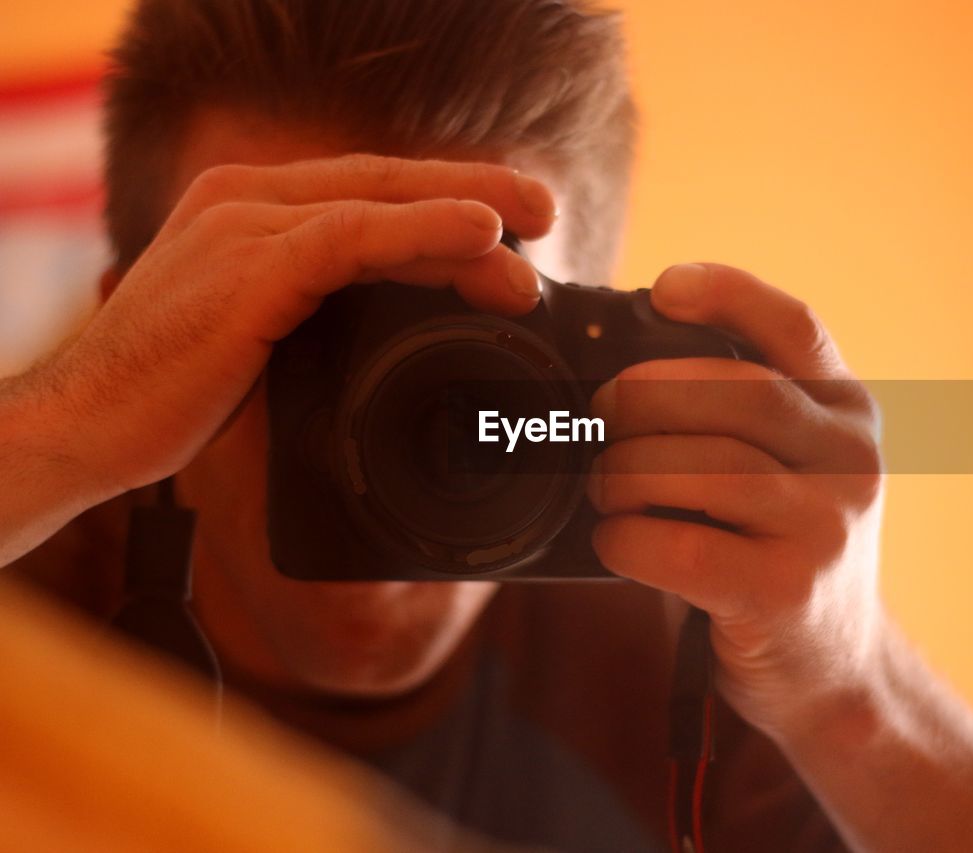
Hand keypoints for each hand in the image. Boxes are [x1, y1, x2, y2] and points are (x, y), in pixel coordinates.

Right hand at [24, 155, 557, 499]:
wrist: (85, 428)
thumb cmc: (170, 391)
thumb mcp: (258, 334)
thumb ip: (317, 309)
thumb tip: (394, 327)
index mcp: (249, 209)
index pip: (367, 188)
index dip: (443, 198)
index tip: (510, 221)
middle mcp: (246, 200)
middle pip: (385, 181)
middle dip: (473, 192)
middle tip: (545, 211)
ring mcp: (244, 226)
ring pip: (380, 201)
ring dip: (467, 219)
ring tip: (535, 237)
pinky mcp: (247, 269)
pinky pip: (353, 238)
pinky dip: (423, 233)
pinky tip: (479, 238)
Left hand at [588, 262, 884, 740]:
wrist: (834, 671)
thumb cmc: (777, 551)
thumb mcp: (788, 471)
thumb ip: (735, 421)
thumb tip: (613, 378)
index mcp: (847, 414)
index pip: (795, 327)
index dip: (728, 293)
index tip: (662, 288)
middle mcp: (851, 462)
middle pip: (738, 392)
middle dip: (644, 394)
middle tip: (596, 416)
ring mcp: (826, 529)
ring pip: (706, 467)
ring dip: (626, 471)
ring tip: (601, 487)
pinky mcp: (787, 595)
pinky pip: (685, 547)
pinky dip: (628, 538)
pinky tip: (615, 541)